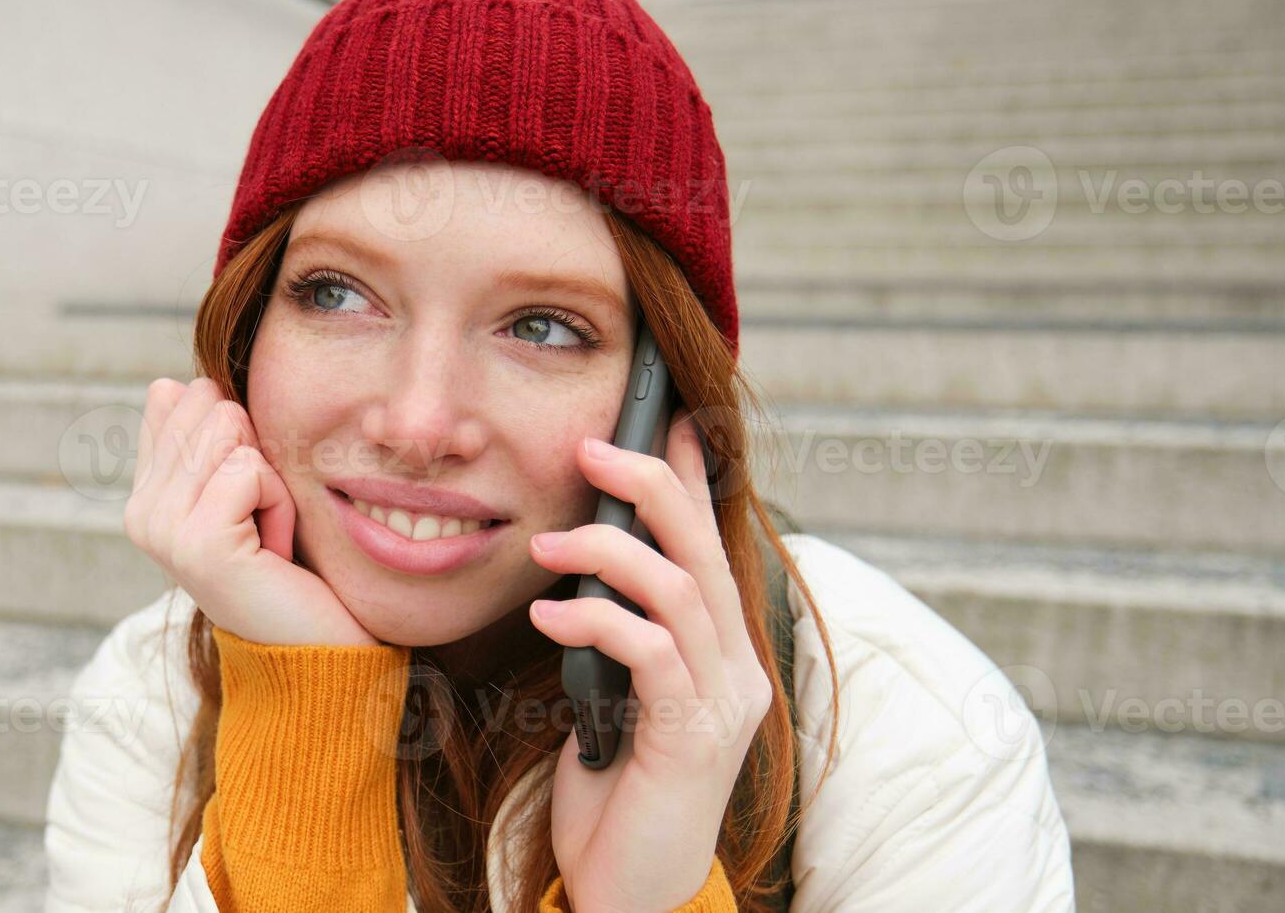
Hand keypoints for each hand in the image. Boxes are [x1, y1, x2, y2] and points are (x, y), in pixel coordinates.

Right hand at [125, 377, 377, 647]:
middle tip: (259, 519)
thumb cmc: (285, 565)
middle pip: (209, 404)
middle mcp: (141, 514)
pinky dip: (279, 502)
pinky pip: (250, 468)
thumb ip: (204, 441)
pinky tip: (273, 548)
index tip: (243, 497)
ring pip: (229, 429)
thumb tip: (167, 385)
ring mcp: (162, 529)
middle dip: (255, 453)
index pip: (179, 398)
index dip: (236, 433)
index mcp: (144, 496)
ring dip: (270, 479)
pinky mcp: (197, 541)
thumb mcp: (240, 492)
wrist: (309, 647)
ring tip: (266, 533)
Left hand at [527, 417, 770, 911]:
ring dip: (606, 551)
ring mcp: (723, 702)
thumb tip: (581, 572)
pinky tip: (551, 618)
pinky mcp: (692, 735)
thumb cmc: (614, 799)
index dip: (692, 478)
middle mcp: (738, 669)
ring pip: (678, 588)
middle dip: (650, 483)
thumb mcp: (613, 701)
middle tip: (591, 447)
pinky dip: (595, 619)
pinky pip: (649, 649)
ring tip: (547, 545)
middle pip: (704, 547)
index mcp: (723, 654)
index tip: (664, 419)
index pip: (712, 545)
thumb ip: (615, 642)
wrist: (631, 892)